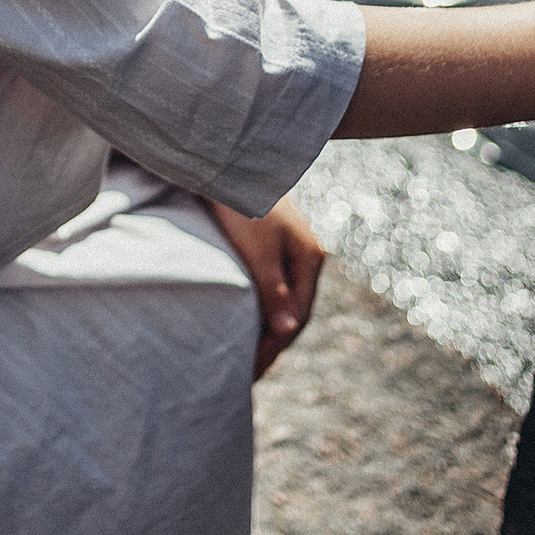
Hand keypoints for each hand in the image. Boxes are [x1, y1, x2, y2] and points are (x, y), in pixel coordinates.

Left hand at [203, 195, 325, 380]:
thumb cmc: (242, 205)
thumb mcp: (258, 252)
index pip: (297, 316)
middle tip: (246, 373)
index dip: (275, 346)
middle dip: (271, 343)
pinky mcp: (267, 242)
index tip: (251, 371)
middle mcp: (303, 255)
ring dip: (263, 326)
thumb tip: (287, 330)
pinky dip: (256, 306)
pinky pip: (266, 284)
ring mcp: (286, 248)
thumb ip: (272, 292)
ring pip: (278, 298)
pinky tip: (241, 320)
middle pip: (290, 310)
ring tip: (243, 354)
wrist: (225, 161)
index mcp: (309, 258)